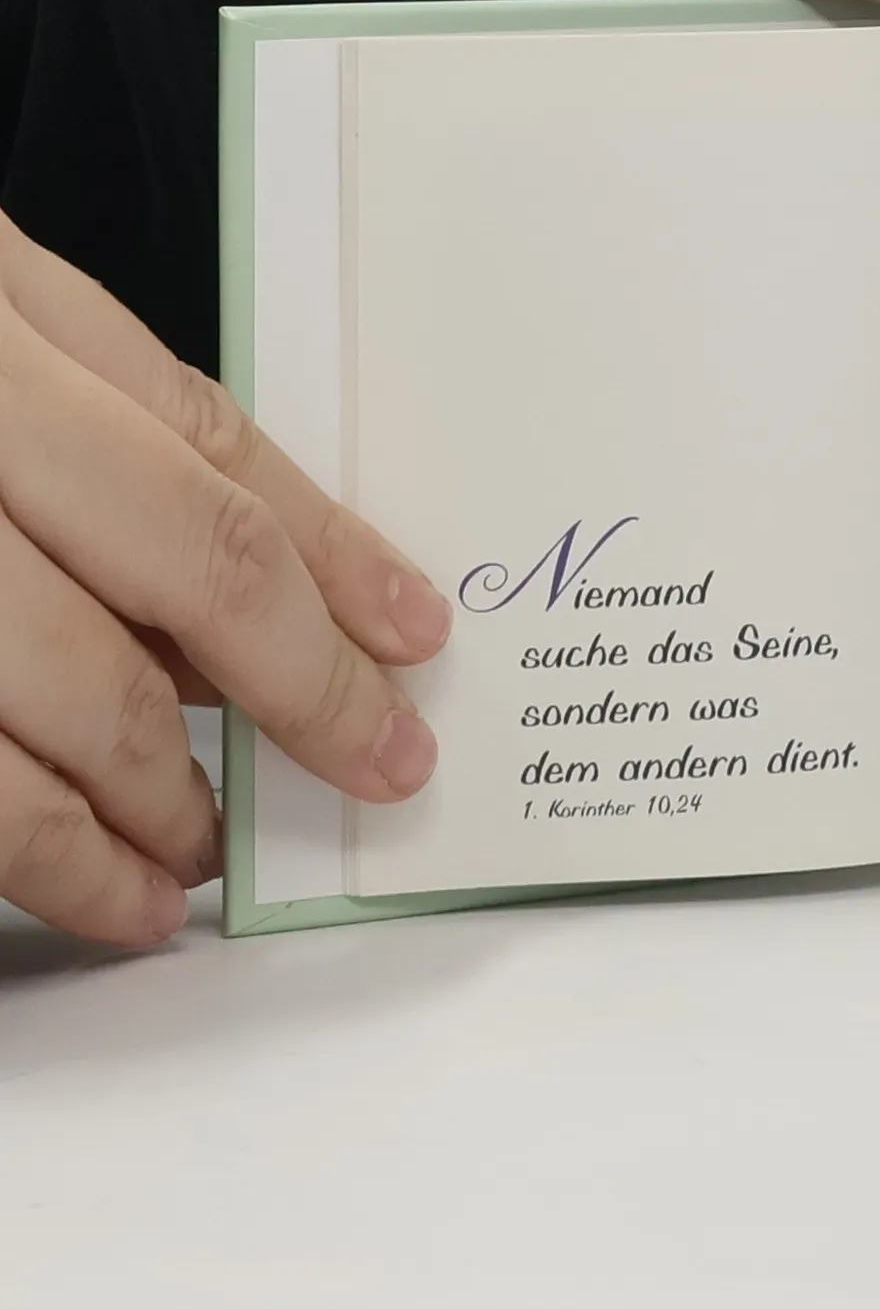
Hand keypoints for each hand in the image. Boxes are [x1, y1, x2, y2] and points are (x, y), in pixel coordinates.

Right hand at [0, 216, 450, 946]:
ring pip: (48, 705)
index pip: (213, 456)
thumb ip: (113, 421)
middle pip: (173, 569)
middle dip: (298, 690)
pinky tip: (93, 886)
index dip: (337, 561)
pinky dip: (28, 851)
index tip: (412, 642)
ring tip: (203, 859)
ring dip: (151, 805)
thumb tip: (284, 572)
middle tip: (373, 768)